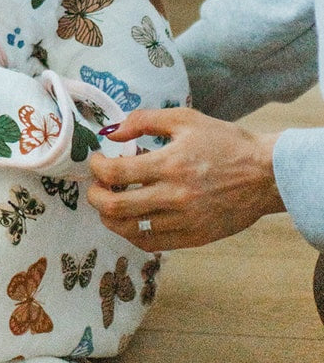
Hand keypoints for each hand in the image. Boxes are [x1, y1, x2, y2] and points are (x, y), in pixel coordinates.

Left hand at [86, 108, 284, 250]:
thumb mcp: (186, 119)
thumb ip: (144, 121)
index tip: (98, 162)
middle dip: (95, 197)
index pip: (115, 173)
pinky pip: (152, 243)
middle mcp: (175, 196)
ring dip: (110, 217)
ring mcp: (184, 220)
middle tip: (97, 187)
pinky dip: (134, 234)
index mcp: (170, 164)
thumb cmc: (226, 143)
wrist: (268, 174)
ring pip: (130, 229)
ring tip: (111, 204)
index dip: (96, 168)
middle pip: (115, 207)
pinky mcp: (195, 237)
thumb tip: (111, 133)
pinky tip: (133, 220)